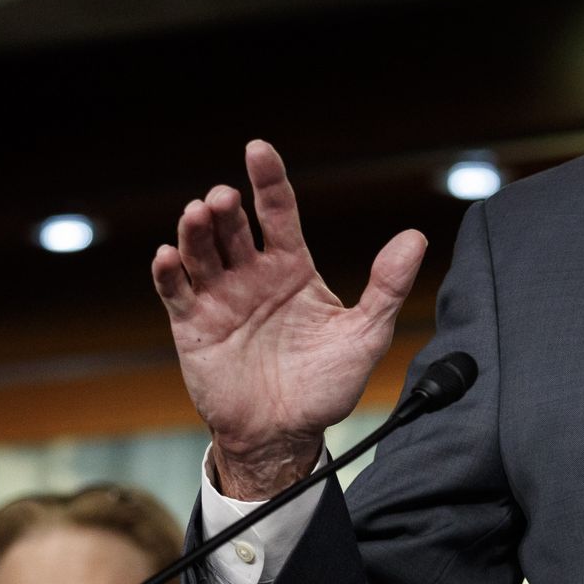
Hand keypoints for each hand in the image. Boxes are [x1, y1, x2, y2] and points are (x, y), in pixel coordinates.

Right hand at [151, 140, 426, 498]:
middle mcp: (253, 275)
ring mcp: (220, 297)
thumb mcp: (366, 334)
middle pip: (233, 226)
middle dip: (226, 207)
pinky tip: (168, 255)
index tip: (257, 149)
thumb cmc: (325, 385)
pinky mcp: (193, 325)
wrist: (286, 435)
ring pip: (201, 250)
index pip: (277, 210)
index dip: (268, 179)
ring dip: (195, 230)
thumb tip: (415, 237)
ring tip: (198, 213)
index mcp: (292, 267)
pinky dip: (169, 271)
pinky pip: (175, 291)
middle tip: (225, 198)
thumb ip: (388, 286)